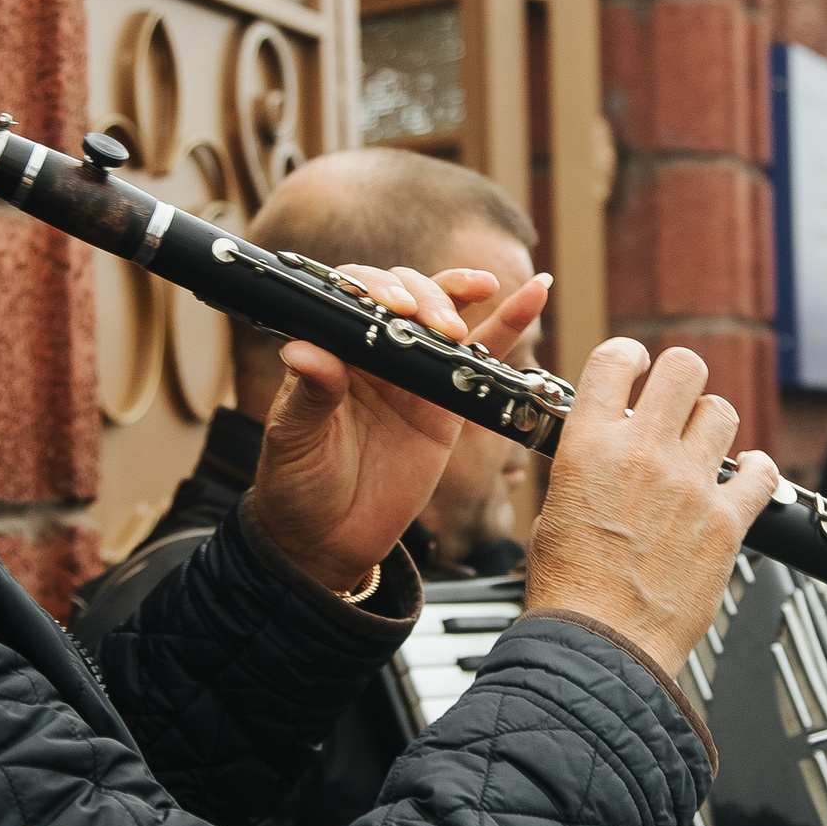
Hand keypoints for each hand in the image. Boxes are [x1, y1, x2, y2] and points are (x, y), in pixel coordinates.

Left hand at [251, 266, 552, 594]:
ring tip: (486, 287)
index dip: (375, 288)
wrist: (331, 538)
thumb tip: (302, 351)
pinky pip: (482, 359)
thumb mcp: (293, 440)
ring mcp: (413, 374)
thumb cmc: (297, 484)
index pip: (353, 295)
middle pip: (406, 296)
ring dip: (465, 294)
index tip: (394, 306)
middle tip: (441, 326)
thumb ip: (309, 395)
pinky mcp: (447, 404)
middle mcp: (373, 352)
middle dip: (428, 297)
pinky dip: (509, 324)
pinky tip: (533, 293)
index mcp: (331, 349)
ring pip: (445, 315)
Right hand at [525, 339, 780, 671]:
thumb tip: (602, 453)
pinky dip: (759, 471)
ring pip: (722, 413)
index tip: (634, 364)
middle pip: (684, 369)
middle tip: (676, 398)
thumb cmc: (569, 590)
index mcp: (589, 445)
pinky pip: (763, 473)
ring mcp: (690, 485)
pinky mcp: (727, 523)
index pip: (614, 360)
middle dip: (680, 378)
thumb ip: (585, 468)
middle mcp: (643, 453)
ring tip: (704, 445)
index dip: (628, 356)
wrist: (599, 645)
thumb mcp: (553, 510)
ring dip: (712, 424)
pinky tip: (749, 476)